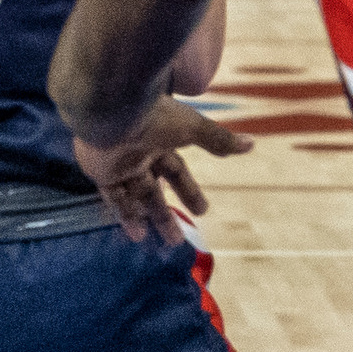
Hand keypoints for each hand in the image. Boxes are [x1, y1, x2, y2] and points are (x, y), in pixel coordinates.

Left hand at [73, 94, 252, 246]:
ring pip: (136, 197)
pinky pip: (114, 198)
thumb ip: (217, 139)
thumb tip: (251, 144)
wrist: (112, 108)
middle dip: (167, 213)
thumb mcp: (192, 127)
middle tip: (179, 240)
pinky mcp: (101, 172)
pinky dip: (125, 215)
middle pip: (155, 189)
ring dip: (148, 219)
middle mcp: (140, 153)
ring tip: (159, 243)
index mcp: (161, 140)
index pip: (177, 170)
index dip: (189, 190)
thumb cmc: (154, 115)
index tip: (203, 211)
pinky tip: (136, 235)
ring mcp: (119, 163)